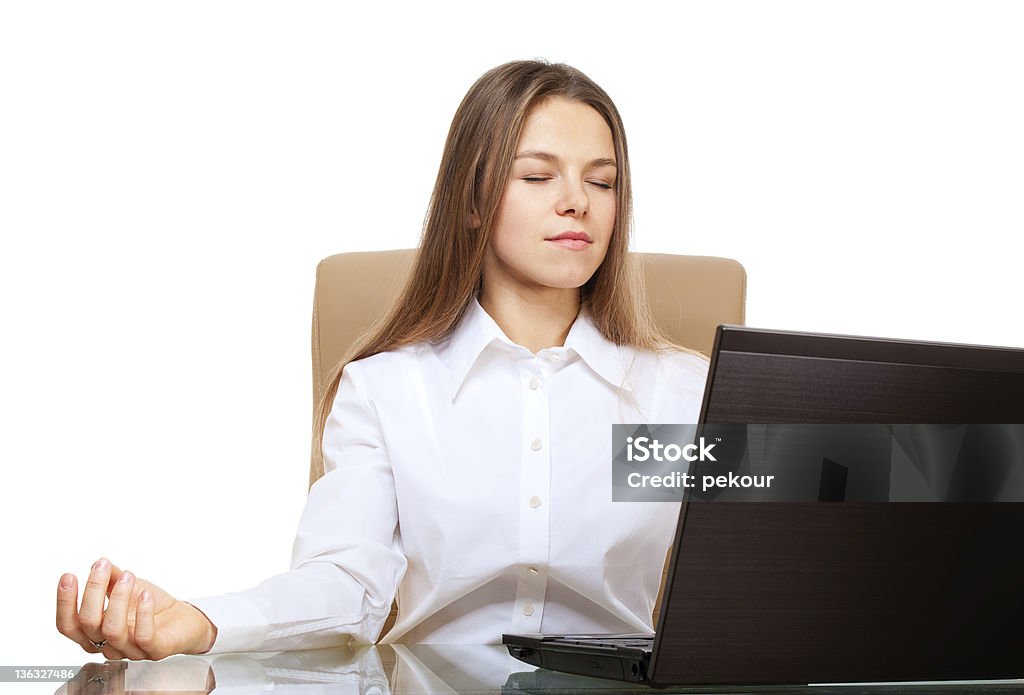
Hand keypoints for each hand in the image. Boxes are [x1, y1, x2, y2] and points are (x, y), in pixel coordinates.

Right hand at [56, 558, 217, 659]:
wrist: (184, 619)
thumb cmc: (152, 607)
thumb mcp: (129, 588)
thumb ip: (111, 578)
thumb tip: (98, 563)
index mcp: (95, 634)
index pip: (69, 625)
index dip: (65, 602)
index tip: (68, 576)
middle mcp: (109, 645)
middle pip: (87, 623)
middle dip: (93, 590)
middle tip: (102, 566)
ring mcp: (131, 650)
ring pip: (112, 630)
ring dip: (118, 598)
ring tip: (129, 576)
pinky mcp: (155, 650)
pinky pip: (143, 636)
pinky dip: (143, 613)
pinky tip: (145, 595)